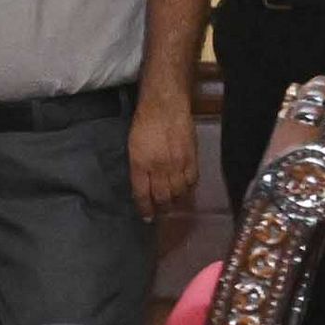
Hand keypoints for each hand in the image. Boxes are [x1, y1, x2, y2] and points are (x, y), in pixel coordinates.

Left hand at [131, 85, 200, 219]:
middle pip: (163, 197)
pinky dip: (189, 188)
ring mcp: (178, 163)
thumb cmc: (143, 124)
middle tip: (161, 213)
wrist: (165, 106)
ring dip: (176, 201)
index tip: (147, 217)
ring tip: (173, 204)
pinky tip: (186, 190)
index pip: (142, 194)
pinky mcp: (192, 158)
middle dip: (161, 208)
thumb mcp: (132, 148)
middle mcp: (159, 167)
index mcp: (140, 165)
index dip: (145, 209)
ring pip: (179, 192)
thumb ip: (138, 168)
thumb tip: (143, 185)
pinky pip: (193, 180)